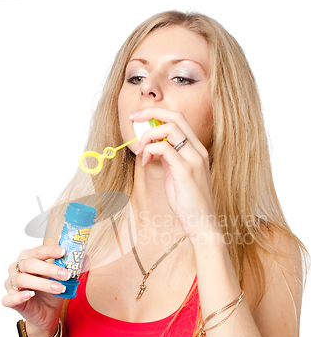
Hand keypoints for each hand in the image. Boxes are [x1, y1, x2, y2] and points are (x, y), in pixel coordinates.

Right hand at [2, 245, 89, 336]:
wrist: (47, 313)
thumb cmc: (52, 291)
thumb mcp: (65, 280)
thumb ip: (74, 269)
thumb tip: (86, 258)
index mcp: (30, 258)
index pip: (39, 251)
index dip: (50, 250)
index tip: (63, 252)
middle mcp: (17, 268)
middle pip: (29, 264)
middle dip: (49, 269)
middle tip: (66, 275)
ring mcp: (12, 283)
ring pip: (22, 280)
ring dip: (42, 283)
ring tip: (59, 288)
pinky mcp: (10, 300)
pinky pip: (9, 298)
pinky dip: (18, 296)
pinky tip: (29, 295)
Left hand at [133, 107, 217, 238]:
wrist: (203, 223)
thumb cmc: (189, 203)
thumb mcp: (177, 175)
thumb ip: (169, 159)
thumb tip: (153, 148)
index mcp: (197, 150)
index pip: (179, 119)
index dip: (158, 113)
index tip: (140, 116)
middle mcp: (198, 150)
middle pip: (175, 116)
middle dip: (151, 112)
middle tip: (133, 118)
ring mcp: (193, 159)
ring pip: (168, 129)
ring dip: (148, 136)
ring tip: (140, 151)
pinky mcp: (185, 171)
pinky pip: (163, 148)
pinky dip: (149, 151)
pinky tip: (146, 162)